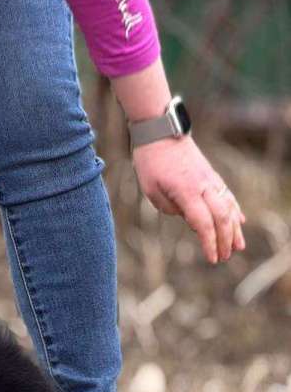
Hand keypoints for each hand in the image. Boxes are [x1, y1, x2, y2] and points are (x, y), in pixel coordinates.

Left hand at [132, 135, 245, 263]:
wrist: (161, 133)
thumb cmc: (151, 163)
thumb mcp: (152, 191)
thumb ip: (170, 208)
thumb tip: (191, 219)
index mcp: (186, 192)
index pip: (202, 223)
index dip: (209, 242)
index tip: (212, 259)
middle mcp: (203, 186)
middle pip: (221, 218)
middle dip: (225, 240)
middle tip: (224, 257)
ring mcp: (210, 179)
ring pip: (229, 207)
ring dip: (234, 229)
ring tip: (239, 246)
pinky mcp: (211, 175)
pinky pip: (227, 195)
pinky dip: (235, 210)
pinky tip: (240, 222)